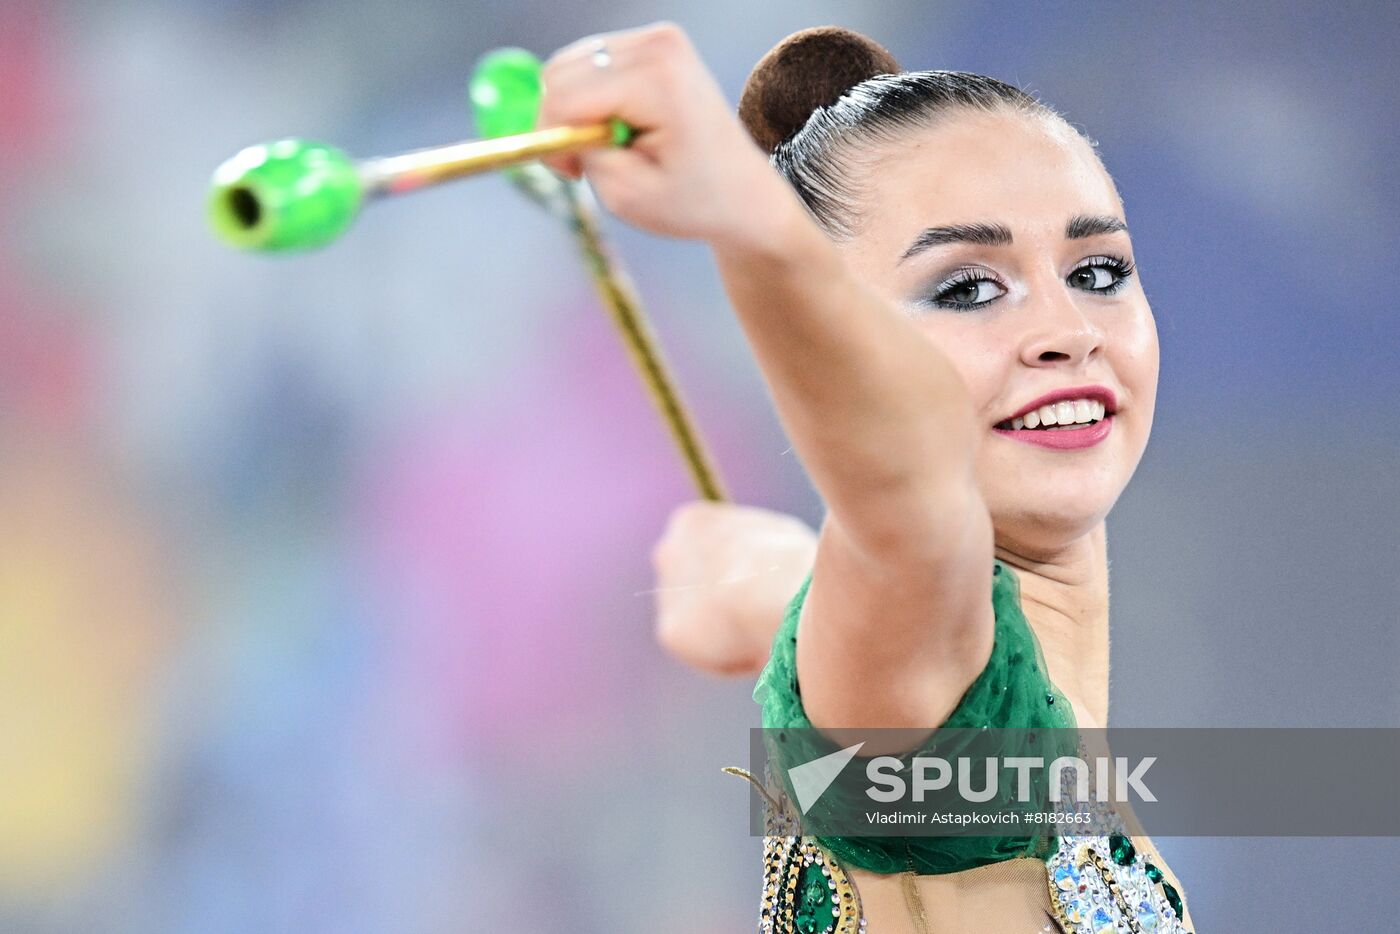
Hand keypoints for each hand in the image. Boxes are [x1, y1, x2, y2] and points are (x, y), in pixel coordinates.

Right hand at [538, 22, 802, 250]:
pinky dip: (591, 98)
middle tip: (586, 163)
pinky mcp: (655, 43)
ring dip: (575, 110)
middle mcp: (659, 45)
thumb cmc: (694, 201)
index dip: (552, 138)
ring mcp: (659, 38)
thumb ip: (576, 154)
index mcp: (658, 80)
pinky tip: (618, 127)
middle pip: (561, 72)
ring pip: (570, 66)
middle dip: (560, 121)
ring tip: (608, 147)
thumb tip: (542, 120)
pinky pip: (591, 65)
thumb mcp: (625, 194)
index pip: (565, 96)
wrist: (744, 194)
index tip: (572, 174)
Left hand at [650, 500, 816, 675]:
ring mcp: (665, 594)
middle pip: (695, 585)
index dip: (738, 573)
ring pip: (701, 623)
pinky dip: (732, 659)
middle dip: (720, 603)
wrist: (769, 588)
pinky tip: (756, 649)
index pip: (709, 551)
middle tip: (760, 617)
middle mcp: (668, 552)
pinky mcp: (670, 632)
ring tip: (765, 633)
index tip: (762, 588)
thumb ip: (753, 548)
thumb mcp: (776, 536)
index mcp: (693, 521)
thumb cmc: (787, 558)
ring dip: (728, 633)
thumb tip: (763, 570)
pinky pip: (708, 654)